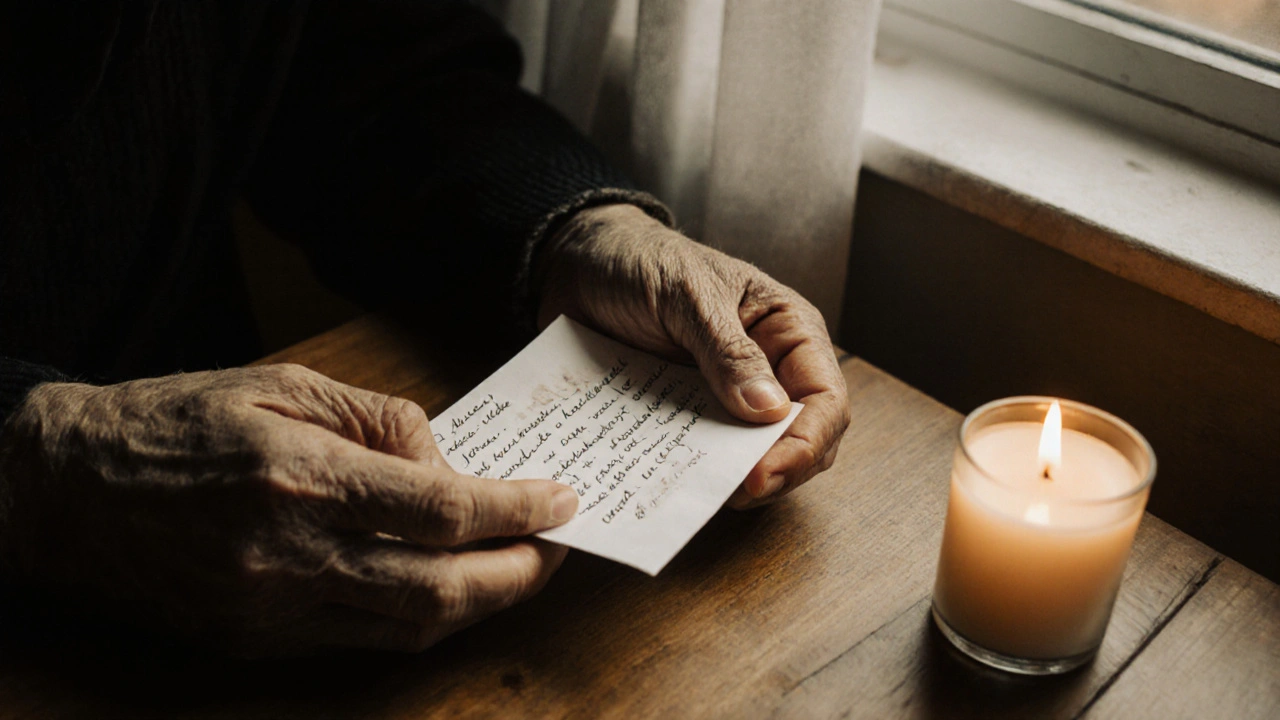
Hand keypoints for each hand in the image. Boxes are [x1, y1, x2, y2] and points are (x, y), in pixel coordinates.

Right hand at [0, 365, 577, 655]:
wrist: (70, 490)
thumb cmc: (179, 421)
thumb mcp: (284, 385)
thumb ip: (379, 422)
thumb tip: (450, 464)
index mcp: (299, 475)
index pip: (442, 509)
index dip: (516, 510)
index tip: (562, 501)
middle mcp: (290, 553)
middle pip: (440, 589)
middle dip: (518, 573)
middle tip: (558, 547)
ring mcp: (271, 608)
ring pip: (408, 628)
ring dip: (479, 605)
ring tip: (516, 569)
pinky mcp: (256, 641)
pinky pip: (361, 641)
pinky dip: (419, 619)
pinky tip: (447, 591)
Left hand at [535, 203, 849, 508]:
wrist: (581, 264)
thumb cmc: (642, 262)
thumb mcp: (688, 295)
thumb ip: (727, 349)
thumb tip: (770, 411)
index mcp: (787, 329)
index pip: (826, 397)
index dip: (805, 444)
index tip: (760, 476)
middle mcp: (772, 368)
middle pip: (805, 439)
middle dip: (779, 473)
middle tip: (732, 495)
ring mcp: (732, 397)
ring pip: (762, 456)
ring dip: (740, 480)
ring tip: (704, 493)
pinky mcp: (692, 416)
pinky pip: (707, 456)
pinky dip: (699, 475)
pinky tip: (675, 484)